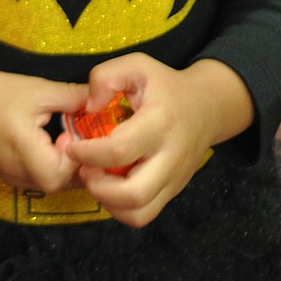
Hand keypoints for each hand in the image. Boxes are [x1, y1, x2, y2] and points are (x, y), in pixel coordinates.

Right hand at [0, 64, 87, 193]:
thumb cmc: (0, 92)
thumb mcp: (40, 89)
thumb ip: (73, 97)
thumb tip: (102, 100)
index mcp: (21, 148)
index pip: (56, 174)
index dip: (74, 158)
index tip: (74, 133)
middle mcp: (16, 170)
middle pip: (56, 184)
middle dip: (75, 163)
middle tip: (77, 136)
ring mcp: (13, 178)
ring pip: (50, 185)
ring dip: (66, 167)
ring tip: (69, 140)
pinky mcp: (12, 177)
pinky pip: (41, 181)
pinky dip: (54, 168)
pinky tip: (57, 147)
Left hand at [63, 54, 253, 227]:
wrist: (207, 107)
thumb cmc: (165, 86)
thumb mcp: (137, 65)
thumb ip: (106, 77)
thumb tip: (88, 106)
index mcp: (159, 122)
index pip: (120, 150)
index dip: (88, 153)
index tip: (73, 146)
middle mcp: (170, 156)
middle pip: (133, 193)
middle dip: (98, 187)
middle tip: (84, 169)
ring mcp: (174, 179)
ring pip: (139, 213)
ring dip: (108, 202)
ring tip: (96, 179)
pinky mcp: (173, 191)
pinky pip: (144, 215)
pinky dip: (121, 209)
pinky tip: (110, 187)